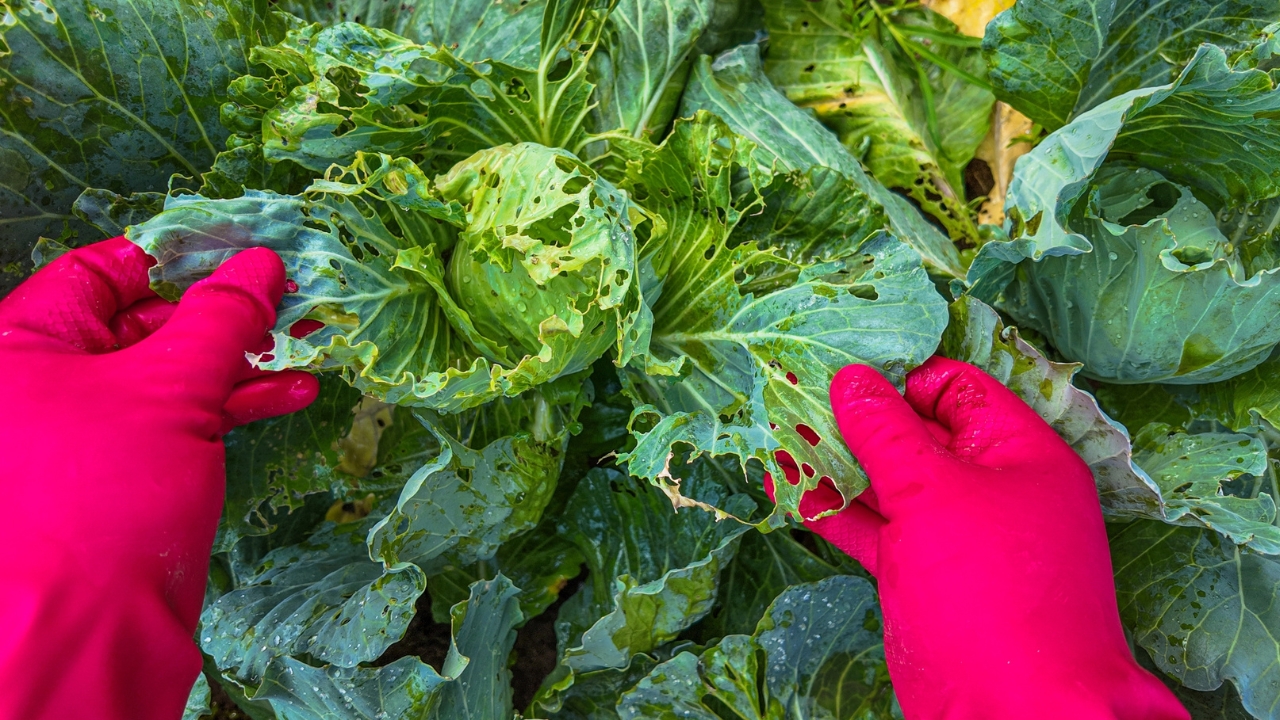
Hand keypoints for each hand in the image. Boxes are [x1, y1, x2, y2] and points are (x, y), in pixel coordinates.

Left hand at [0, 238, 317, 719]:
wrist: (85, 632)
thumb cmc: (101, 499)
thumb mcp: (169, 388)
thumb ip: (220, 318)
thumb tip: (259, 264)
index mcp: (24, 345)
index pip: (102, 271)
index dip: (178, 256)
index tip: (244, 249)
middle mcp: (46, 380)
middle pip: (144, 320)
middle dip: (224, 312)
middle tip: (291, 299)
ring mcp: (86, 428)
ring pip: (170, 372)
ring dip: (242, 359)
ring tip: (309, 345)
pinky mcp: (124, 470)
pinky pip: (179, 418)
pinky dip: (232, 403)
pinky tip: (290, 393)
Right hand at [771, 357, 1187, 719]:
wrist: (1014, 713)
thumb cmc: (994, 595)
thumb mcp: (934, 496)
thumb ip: (887, 433)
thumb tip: (851, 379)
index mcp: (1020, 454)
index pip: (956, 389)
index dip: (900, 378)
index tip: (841, 375)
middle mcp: (991, 488)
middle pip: (917, 432)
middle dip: (857, 418)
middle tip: (792, 396)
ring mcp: (955, 534)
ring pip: (889, 482)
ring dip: (835, 462)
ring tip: (776, 437)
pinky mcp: (922, 574)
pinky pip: (874, 527)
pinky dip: (833, 509)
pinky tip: (787, 489)